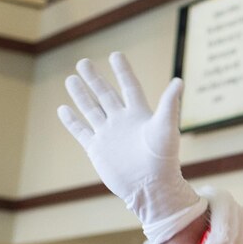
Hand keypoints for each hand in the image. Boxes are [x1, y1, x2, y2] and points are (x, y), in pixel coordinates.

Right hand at [57, 52, 205, 243]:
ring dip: (81, 95)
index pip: (129, 87)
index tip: (115, 55)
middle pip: (106, 95)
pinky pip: (82, 132)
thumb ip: (169, 105)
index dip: (122, 71)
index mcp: (139, 115)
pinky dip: (72, 121)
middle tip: (83, 62)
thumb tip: (179, 81)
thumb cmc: (163, 160)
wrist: (151, 188)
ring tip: (71, 79)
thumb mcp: (166, 128)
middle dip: (95, 79)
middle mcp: (122, 122)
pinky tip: (63, 109)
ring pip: (91, 110)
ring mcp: (109, 135)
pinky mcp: (97, 149)